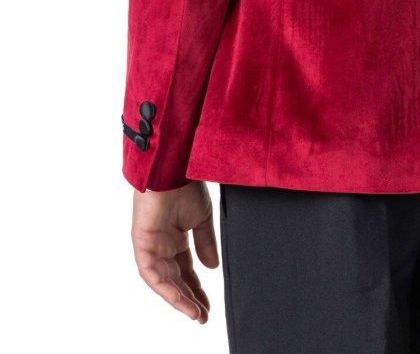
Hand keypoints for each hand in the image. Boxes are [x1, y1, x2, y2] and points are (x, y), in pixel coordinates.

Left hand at [130, 180, 217, 322]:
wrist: (176, 168)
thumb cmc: (187, 186)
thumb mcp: (202, 219)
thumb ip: (205, 244)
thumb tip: (212, 268)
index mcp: (175, 240)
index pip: (186, 271)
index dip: (196, 289)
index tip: (208, 305)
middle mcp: (162, 246)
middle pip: (175, 280)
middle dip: (189, 299)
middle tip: (203, 316)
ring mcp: (151, 246)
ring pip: (163, 281)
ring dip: (178, 299)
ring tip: (195, 313)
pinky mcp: (142, 244)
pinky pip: (151, 274)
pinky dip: (165, 288)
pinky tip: (180, 299)